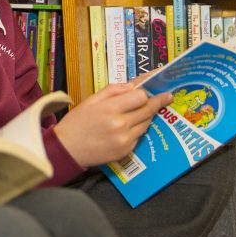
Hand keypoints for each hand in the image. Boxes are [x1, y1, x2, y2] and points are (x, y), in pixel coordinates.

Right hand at [53, 82, 172, 167]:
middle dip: (158, 101)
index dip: (147, 92)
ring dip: (147, 115)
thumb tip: (132, 85)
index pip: (140, 97)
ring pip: (146, 123)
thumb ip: (112, 90)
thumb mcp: (90, 100)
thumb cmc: (77, 122)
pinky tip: (129, 126)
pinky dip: (137, 129)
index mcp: (109, 109)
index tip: (156, 88)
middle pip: (148, 110)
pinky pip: (139, 135)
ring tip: (144, 110)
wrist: (68, 149)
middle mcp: (120, 124)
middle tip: (167, 96)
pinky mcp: (126, 150)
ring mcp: (125, 139)